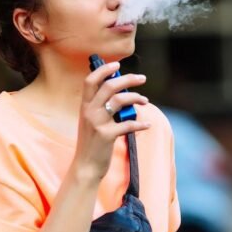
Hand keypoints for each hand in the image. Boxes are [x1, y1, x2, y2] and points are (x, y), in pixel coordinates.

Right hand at [72, 61, 149, 182]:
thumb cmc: (92, 143)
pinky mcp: (107, 135)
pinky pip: (128, 124)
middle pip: (109, 86)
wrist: (85, 166)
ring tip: (145, 101)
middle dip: (128, 79)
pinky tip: (147, 125)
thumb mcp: (91, 122)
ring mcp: (97, 123)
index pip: (90, 80)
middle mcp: (89, 111)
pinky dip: (140, 124)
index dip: (103, 69)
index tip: (117, 64)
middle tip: (142, 78)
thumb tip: (121, 93)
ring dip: (136, 98)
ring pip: (120, 100)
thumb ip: (101, 107)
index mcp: (84, 106)